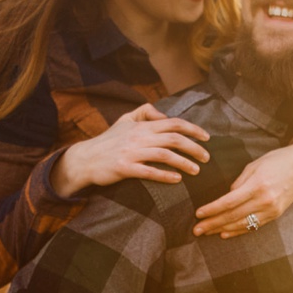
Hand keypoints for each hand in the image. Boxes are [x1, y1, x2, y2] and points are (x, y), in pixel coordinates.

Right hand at [51, 103, 209, 197]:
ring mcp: (131, 152)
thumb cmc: (108, 141)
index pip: (173, 123)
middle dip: (195, 148)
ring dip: (184, 163)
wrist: (85, 159)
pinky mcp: (124, 168)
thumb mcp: (124, 120)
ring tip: (196, 171)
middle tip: (207, 158)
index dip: (193, 129)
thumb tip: (164, 115)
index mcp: (142, 126)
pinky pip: (148, 171)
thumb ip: (144, 112)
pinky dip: (165, 175)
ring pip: (165, 155)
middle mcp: (139, 137)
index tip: (207, 138)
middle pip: (174, 139)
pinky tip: (177, 180)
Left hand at [193, 141, 292, 237]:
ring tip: (207, 233)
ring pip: (242, 224)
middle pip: (232, 216)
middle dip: (212, 224)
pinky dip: (238, 231)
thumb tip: (226, 196)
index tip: (198, 214)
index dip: (212, 210)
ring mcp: (272, 210)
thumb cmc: (277, 160)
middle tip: (196, 230)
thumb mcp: (255, 165)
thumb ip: (239, 182)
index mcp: (257, 185)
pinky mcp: (276, 215)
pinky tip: (225, 233)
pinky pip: (254, 226)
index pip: (229, 202)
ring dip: (222, 229)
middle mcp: (265, 200)